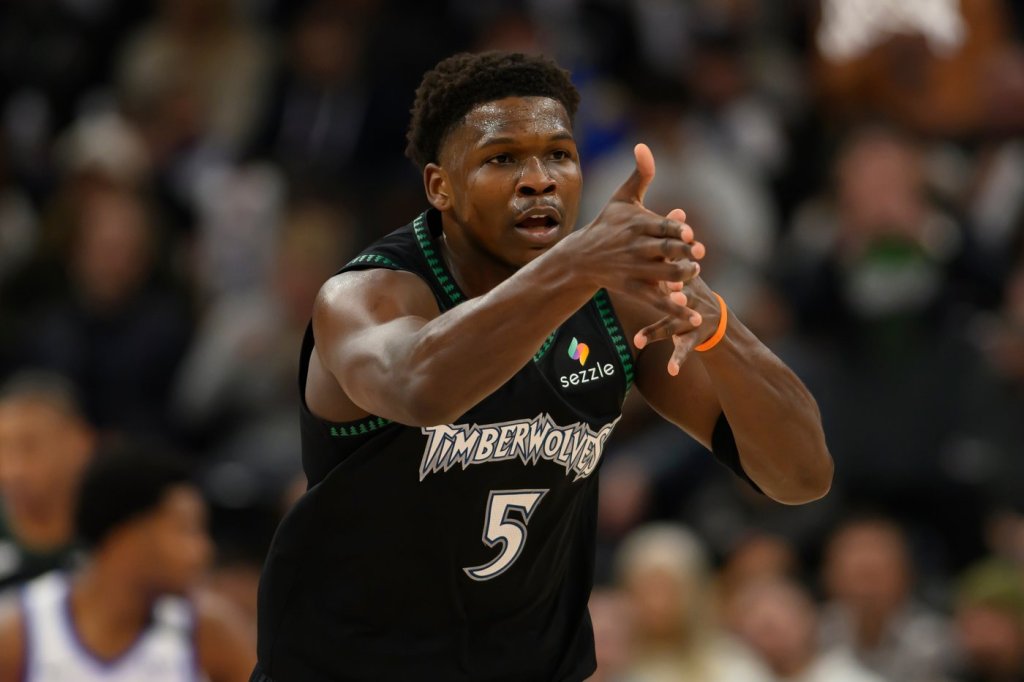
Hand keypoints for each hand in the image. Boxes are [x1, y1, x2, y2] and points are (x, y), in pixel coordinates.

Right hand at [560, 144, 701, 317]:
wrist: (582, 258)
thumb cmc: (607, 225)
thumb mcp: (622, 198)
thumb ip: (640, 174)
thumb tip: (643, 145)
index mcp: (637, 224)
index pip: (662, 226)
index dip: (678, 230)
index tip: (689, 234)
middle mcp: (637, 248)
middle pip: (666, 251)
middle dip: (683, 254)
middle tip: (698, 255)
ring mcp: (635, 270)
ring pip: (665, 276)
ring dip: (683, 277)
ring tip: (692, 273)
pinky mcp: (633, 289)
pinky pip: (658, 302)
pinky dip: (677, 312)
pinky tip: (695, 318)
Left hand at [633, 207, 718, 375]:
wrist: (716, 320)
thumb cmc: (693, 288)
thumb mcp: (687, 266)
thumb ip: (678, 241)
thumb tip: (676, 209)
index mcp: (687, 280)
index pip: (679, 269)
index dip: (675, 264)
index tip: (664, 259)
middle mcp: (692, 298)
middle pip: (684, 296)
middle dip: (678, 295)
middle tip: (671, 294)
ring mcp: (694, 319)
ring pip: (678, 325)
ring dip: (663, 331)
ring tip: (642, 339)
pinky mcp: (693, 339)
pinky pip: (684, 350)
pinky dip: (678, 360)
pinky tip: (671, 371)